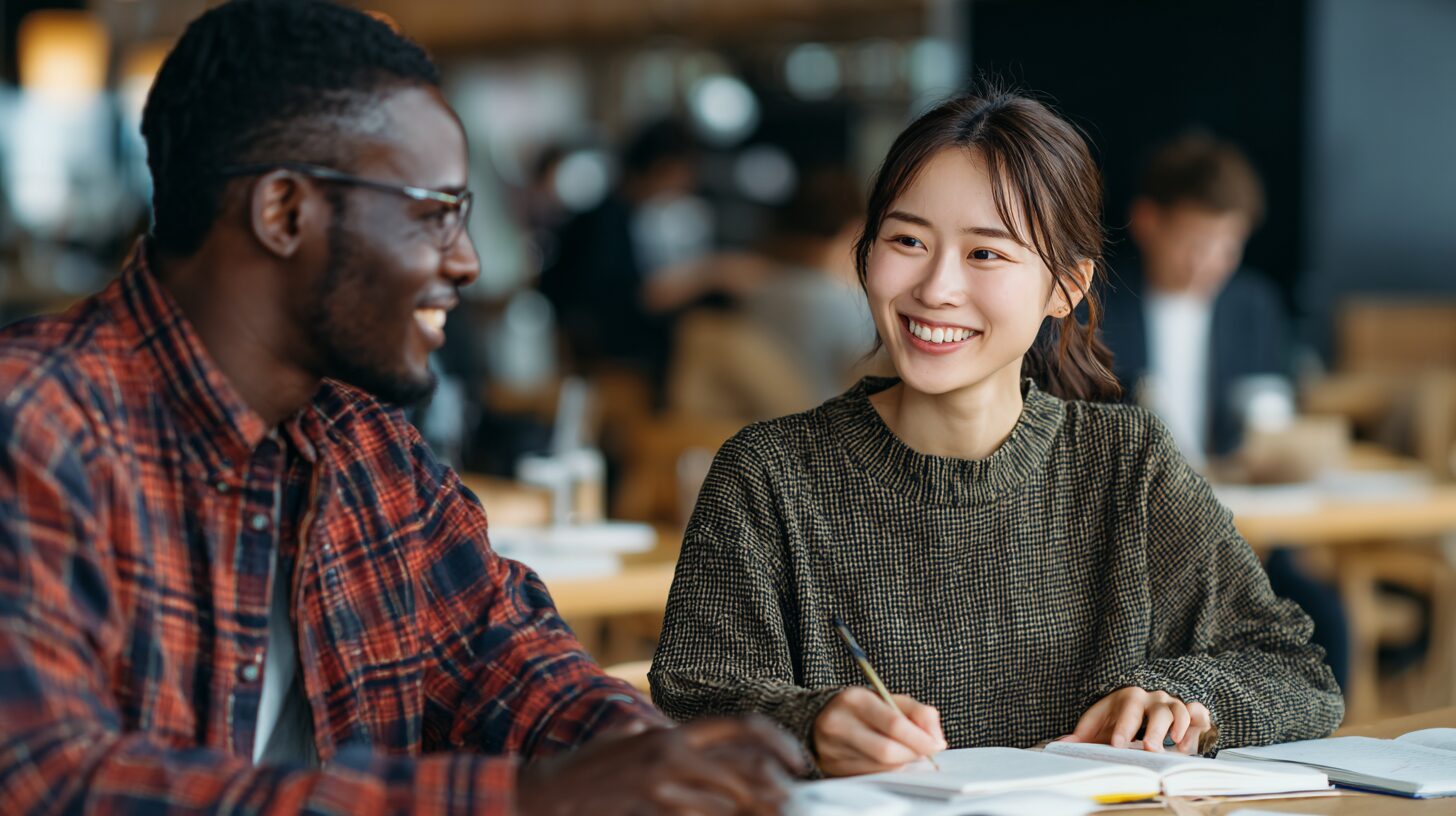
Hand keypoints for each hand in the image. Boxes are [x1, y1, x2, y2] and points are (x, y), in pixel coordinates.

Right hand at [516, 715, 804, 815]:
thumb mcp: (629, 743)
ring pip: (733, 800)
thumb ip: (661, 741)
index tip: (795, 761)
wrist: (544, 796)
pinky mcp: (653, 809)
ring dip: (759, 810)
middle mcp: (672, 753)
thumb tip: (690, 743)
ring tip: (776, 815)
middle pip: (748, 768)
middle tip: (793, 802)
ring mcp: (663, 785)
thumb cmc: (586, 772)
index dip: (777, 743)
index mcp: (672, 734)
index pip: (742, 728)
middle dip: (778, 788)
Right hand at [811, 687, 946, 776]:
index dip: (921, 738)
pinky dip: (887, 770)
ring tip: (904, 751)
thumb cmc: (859, 708)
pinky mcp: (832, 768)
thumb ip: (916, 711)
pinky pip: (871, 776)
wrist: (818, 717)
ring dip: (902, 763)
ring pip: (881, 767)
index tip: (936, 743)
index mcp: (854, 700)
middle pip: (888, 751)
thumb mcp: (885, 697)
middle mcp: (839, 724)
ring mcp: (832, 749)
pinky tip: (887, 760)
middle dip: (914, 754)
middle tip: (925, 751)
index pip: (895, 724)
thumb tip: (937, 738)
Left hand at [1061, 687, 1212, 753]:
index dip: (1122, 727)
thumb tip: (1062, 742)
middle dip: (1155, 730)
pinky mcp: (1191, 713)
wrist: (1150, 700)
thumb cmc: (1121, 714)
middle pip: (1156, 710)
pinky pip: (1198, 715)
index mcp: (1129, 698)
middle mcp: (1153, 699)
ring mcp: (1173, 704)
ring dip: (1179, 726)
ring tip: (1174, 746)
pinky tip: (1188, 746)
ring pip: (1179, 711)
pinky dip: (1196, 728)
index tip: (1116, 745)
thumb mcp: (1102, 719)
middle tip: (1149, 748)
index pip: (1126, 709)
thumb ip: (1084, 732)